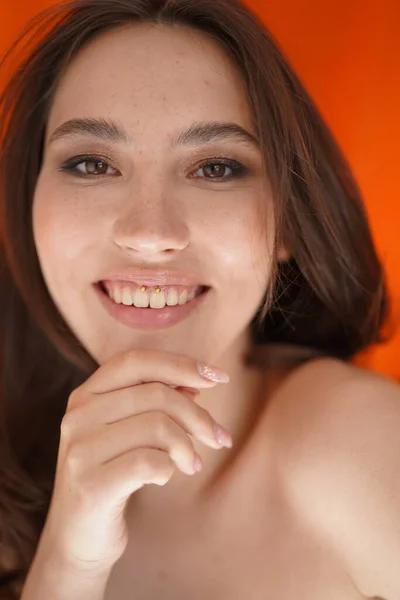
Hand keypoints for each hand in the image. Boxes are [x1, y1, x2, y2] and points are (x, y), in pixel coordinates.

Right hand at [36, 349, 230, 575]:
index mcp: (86, 395)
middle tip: (218, 438)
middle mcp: (78, 416)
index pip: (136, 361)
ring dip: (187, 447)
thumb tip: (197, 381)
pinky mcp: (91, 486)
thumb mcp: (130, 432)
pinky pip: (151, 463)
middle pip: (156, 395)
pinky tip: (164, 478)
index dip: (181, 364)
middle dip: (198, 416)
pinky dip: (170, 469)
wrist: (78, 537)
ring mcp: (81, 450)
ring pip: (158, 426)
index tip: (219, 378)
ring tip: (191, 464)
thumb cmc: (113, 475)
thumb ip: (156, 402)